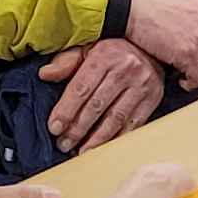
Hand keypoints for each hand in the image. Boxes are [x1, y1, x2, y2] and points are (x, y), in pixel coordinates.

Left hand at [34, 35, 164, 151]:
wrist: (149, 46)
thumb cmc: (112, 50)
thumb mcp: (87, 48)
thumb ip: (66, 62)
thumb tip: (45, 74)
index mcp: (104, 56)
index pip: (81, 88)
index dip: (66, 110)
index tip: (54, 128)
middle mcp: (125, 69)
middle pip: (97, 106)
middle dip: (78, 129)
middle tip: (64, 144)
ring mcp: (141, 85)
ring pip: (115, 118)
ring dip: (97, 139)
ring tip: (82, 152)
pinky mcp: (153, 98)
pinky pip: (134, 123)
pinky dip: (118, 138)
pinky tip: (105, 147)